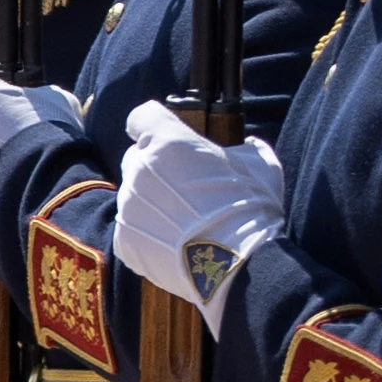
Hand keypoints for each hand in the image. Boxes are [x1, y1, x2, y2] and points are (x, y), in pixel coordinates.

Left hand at [109, 99, 282, 299]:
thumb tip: (244, 147)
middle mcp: (139, 169)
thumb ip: (239, 149)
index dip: (152, 126)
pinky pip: (131, 228)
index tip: (162, 136)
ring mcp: (127, 206)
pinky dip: (148, 233)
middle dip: (156, 168)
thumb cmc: (252, 208)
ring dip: (153, 203)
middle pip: (137, 159)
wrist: (238, 264)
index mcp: (167, 141)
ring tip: (186, 222)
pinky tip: (176, 243)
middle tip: (185, 187)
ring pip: (133, 196)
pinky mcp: (123, 239)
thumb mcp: (258, 164)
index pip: (142, 117)